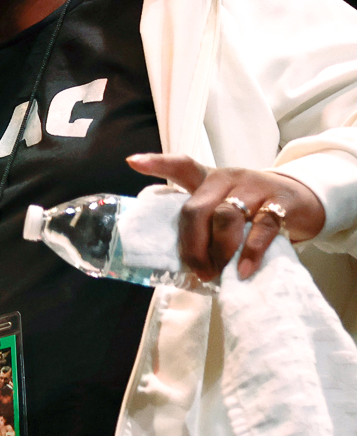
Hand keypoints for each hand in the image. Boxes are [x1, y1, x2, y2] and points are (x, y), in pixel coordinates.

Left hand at [128, 152, 323, 281]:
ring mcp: (255, 188)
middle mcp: (229, 179)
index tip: (133, 162)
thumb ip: (203, 225)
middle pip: (197, 208)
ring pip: (226, 217)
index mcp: (209, 180)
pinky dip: (251, 251)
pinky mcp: (281, 203)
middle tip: (197, 270)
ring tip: (218, 272)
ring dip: (218, 250)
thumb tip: (182, 265)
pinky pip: (263, 226)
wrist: (303, 202)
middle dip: (192, 244)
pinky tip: (244, 269)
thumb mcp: (225, 207)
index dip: (157, 163)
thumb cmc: (252, 208)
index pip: (181, 166)